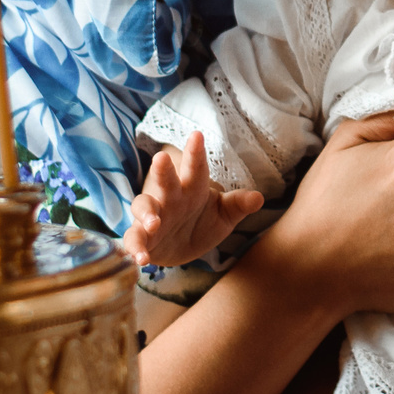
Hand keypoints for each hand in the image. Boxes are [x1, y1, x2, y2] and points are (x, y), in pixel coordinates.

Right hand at [123, 135, 263, 268]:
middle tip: (161, 158)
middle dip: (163, 170)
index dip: (196, 153)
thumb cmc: (203, 221)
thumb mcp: (224, 215)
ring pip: (143, 206)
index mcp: (192, 189)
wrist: (182, 245)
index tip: (197, 135)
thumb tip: (259, 198)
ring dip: (146, 212)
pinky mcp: (142, 237)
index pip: (196, 169)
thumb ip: (237, 205)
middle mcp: (170, 198)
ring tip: (154, 223)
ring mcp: (153, 216)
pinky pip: (134, 239)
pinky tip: (141, 258)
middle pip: (165, 181)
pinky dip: (135, 247)